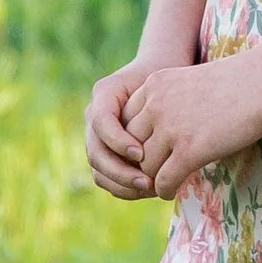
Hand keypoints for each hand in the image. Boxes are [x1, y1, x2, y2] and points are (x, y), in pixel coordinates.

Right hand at [84, 57, 161, 198]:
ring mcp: (96, 136)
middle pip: (95, 152)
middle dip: (120, 171)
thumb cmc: (167, 77)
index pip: (101, 121)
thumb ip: (156, 100)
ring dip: (122, 184)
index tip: (141, 154)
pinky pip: (106, 178)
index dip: (118, 141)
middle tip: (149, 183)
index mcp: (104, 93)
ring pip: (98, 170)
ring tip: (151, 189)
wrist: (159, 72)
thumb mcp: (163, 81)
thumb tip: (157, 140)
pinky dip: (124, 188)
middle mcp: (94, 114)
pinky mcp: (105, 153)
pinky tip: (149, 190)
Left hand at [121, 49, 261, 199]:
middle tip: (150, 175)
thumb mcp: (191, 83)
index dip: (133, 142)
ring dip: (151, 180)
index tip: (146, 153)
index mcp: (154, 85)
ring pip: (145, 166)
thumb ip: (170, 102)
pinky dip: (164, 190)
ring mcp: (172, 127)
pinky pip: (163, 180)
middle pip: (131, 146)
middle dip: (139, 164)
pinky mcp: (190, 150)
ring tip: (161, 185)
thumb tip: (160, 135)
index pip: (126, 122)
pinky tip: (171, 191)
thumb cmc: (237, 83)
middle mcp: (156, 104)